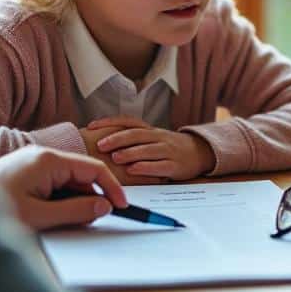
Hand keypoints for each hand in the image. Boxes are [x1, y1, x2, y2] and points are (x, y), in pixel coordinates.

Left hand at [0, 146, 127, 230]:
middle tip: (93, 223)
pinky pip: (52, 186)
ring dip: (72, 203)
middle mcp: (41, 157)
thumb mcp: (40, 217)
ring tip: (63, 224)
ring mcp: (32, 164)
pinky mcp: (24, 175)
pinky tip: (51, 218)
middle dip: (90, 199)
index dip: (111, 188)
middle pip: (80, 176)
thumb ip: (75, 212)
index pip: (92, 169)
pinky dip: (58, 202)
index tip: (122, 208)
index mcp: (48, 160)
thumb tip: (103, 207)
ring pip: (66, 183)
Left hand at [92, 118, 214, 180]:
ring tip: (115, 157)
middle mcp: (159, 137)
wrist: (199, 153)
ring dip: (130, 152)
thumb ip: (132, 139)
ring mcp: (168, 151)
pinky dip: (145, 167)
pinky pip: (160, 165)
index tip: (91, 126)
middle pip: (136, 134)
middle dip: (117, 138)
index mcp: (150, 130)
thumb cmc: (168, 148)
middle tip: (100, 144)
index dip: (109, 122)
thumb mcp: (152, 139)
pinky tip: (133, 170)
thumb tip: (100, 141)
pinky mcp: (175, 166)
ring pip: (148, 149)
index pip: (128, 121)